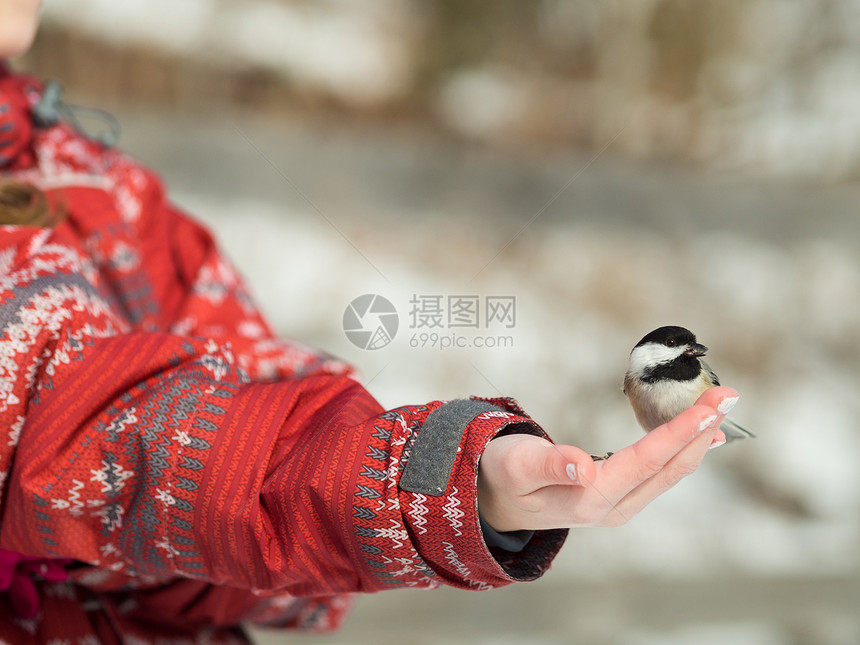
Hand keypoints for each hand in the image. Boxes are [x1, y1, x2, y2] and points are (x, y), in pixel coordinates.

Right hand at [476, 386, 736, 531]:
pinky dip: (680, 450)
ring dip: (695, 439)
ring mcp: (617, 506)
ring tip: (718, 410)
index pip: (646, 461)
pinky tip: (695, 437)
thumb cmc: (502, 476)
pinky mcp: (616, 498)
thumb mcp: (516, 466)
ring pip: (668, 472)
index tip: (711, 405)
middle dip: (701, 429)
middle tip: (727, 394)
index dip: (681, 431)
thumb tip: (584, 465)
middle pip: (668, 467)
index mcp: (591, 499)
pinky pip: (658, 473)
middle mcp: (612, 507)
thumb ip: (548, 464)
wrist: (492, 502)